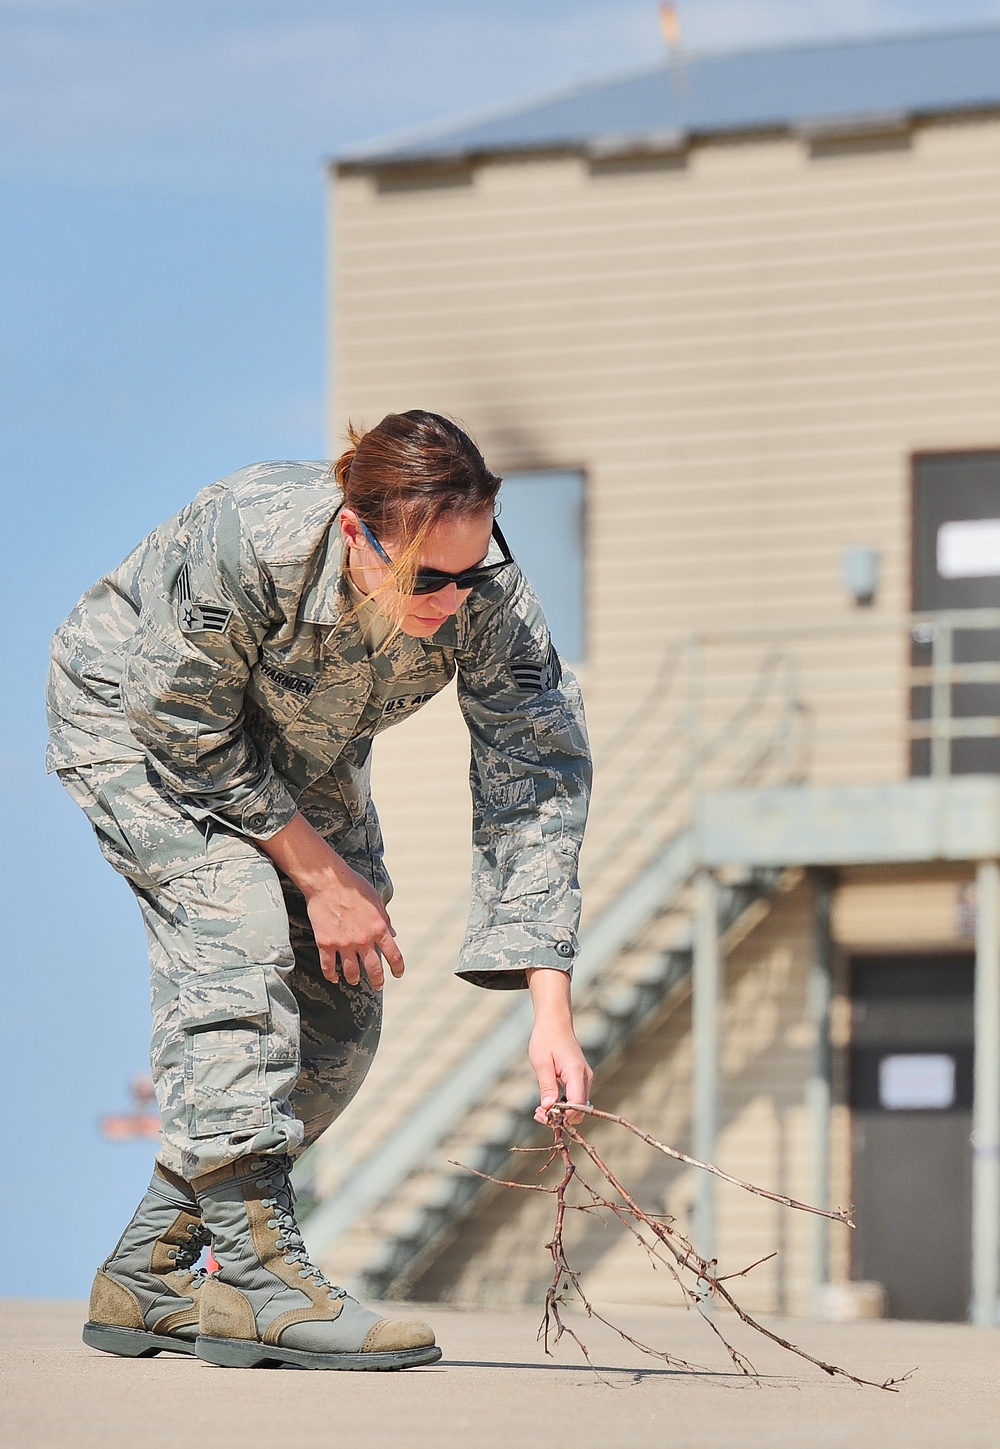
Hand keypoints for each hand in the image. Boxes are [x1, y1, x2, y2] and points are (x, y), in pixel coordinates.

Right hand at [304, 861, 403, 988]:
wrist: (327, 881)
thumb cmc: (353, 886)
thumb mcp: (376, 899)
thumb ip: (385, 919)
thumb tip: (393, 934)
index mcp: (378, 928)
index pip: (393, 955)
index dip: (398, 968)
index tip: (398, 974)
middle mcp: (363, 939)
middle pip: (373, 969)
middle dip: (377, 981)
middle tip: (378, 985)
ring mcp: (344, 943)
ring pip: (351, 972)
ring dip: (354, 979)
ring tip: (354, 980)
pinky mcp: (326, 943)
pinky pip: (328, 966)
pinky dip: (331, 975)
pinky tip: (334, 978)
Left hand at [526, 967, 593, 1125]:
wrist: (555, 1023)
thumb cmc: (546, 1040)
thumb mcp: (542, 1063)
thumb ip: (547, 1086)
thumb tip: (548, 1108)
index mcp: (576, 1073)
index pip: (577, 1105)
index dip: (562, 1116)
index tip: (543, 1116)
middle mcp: (585, 1077)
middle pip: (580, 1110)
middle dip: (561, 1118)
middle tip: (538, 1114)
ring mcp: (585, 1079)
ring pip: (578, 1106)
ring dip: (561, 1113)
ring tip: (540, 1110)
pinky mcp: (580, 1079)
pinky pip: (576, 1099)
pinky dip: (564, 1105)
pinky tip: (548, 1103)